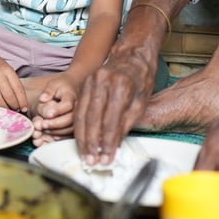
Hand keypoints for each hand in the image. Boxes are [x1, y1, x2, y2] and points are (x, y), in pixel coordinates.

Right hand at [0, 55, 29, 111]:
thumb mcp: (9, 71)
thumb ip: (14, 84)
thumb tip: (21, 104)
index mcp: (7, 70)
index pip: (18, 89)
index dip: (22, 101)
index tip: (24, 109)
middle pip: (8, 95)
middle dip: (14, 106)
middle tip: (16, 110)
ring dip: (5, 108)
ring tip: (8, 110)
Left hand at [31, 75, 76, 143]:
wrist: (73, 90)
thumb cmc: (61, 88)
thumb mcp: (53, 85)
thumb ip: (48, 91)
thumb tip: (42, 99)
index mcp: (72, 96)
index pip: (67, 105)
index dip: (57, 110)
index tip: (46, 115)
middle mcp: (78, 108)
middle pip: (71, 119)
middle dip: (56, 123)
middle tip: (43, 125)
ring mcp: (80, 117)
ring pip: (72, 128)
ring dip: (58, 131)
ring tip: (45, 129)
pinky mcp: (79, 125)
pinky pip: (72, 134)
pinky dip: (62, 137)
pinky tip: (53, 136)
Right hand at [74, 51, 154, 165]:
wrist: (132, 56)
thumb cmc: (141, 81)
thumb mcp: (141, 103)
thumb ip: (126, 123)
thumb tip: (113, 146)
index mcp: (121, 86)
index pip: (111, 120)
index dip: (107, 142)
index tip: (106, 158)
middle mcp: (102, 82)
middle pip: (92, 118)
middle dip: (91, 143)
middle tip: (91, 161)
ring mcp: (90, 81)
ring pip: (81, 114)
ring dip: (82, 137)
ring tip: (85, 155)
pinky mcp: (84, 84)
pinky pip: (78, 108)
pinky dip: (78, 126)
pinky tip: (81, 140)